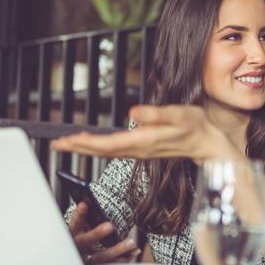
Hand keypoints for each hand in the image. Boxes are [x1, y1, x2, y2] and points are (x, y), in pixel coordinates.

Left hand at [50, 105, 240, 162]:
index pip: (108, 143)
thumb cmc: (196, 126)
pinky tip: (91, 144)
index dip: (86, 143)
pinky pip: (114, 150)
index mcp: (144, 140)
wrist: (208, 144)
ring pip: (106, 152)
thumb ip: (156, 114)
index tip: (68, 140)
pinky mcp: (142, 149)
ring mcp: (140, 151)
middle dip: (78, 148)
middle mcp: (139, 149)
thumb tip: (132, 113)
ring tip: (67, 143)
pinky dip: (98, 147)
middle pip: (102, 151)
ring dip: (85, 148)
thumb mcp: (179, 114)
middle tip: (56, 144)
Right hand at [68, 201, 138, 264]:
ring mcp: (87, 260)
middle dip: (96, 233)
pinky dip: (124, 260)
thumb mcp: (84, 228)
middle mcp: (78, 248)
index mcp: (74, 235)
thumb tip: (93, 203)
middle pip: (85, 242)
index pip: (75, 223)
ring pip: (100, 257)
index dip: (79, 215)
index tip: (84, 204)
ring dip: (117, 250)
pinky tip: (133, 252)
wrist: (81, 258)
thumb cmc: (86, 237)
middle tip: (109, 226)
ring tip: (130, 242)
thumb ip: (88, 219)